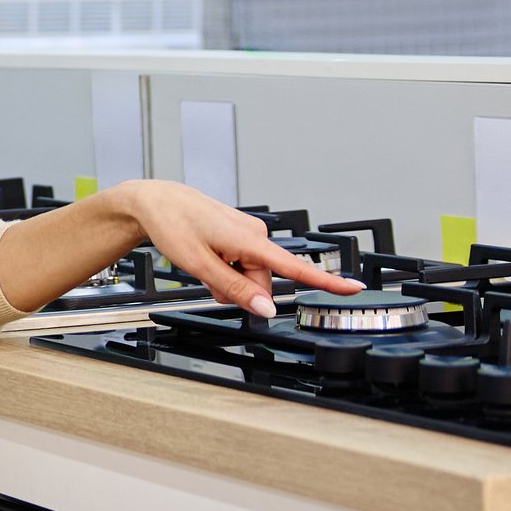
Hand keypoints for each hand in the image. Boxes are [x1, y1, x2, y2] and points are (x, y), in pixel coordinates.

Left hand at [117, 179, 363, 317]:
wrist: (156, 202)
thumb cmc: (173, 225)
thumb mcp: (200, 265)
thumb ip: (235, 290)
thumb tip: (265, 309)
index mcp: (250, 240)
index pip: (296, 267)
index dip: (328, 281)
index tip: (355, 288)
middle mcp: (256, 234)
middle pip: (261, 282)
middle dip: (237, 289)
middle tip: (207, 276)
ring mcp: (248, 233)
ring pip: (248, 275)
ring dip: (227, 279)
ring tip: (203, 262)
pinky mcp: (240, 234)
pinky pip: (240, 263)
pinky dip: (224, 268)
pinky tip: (206, 256)